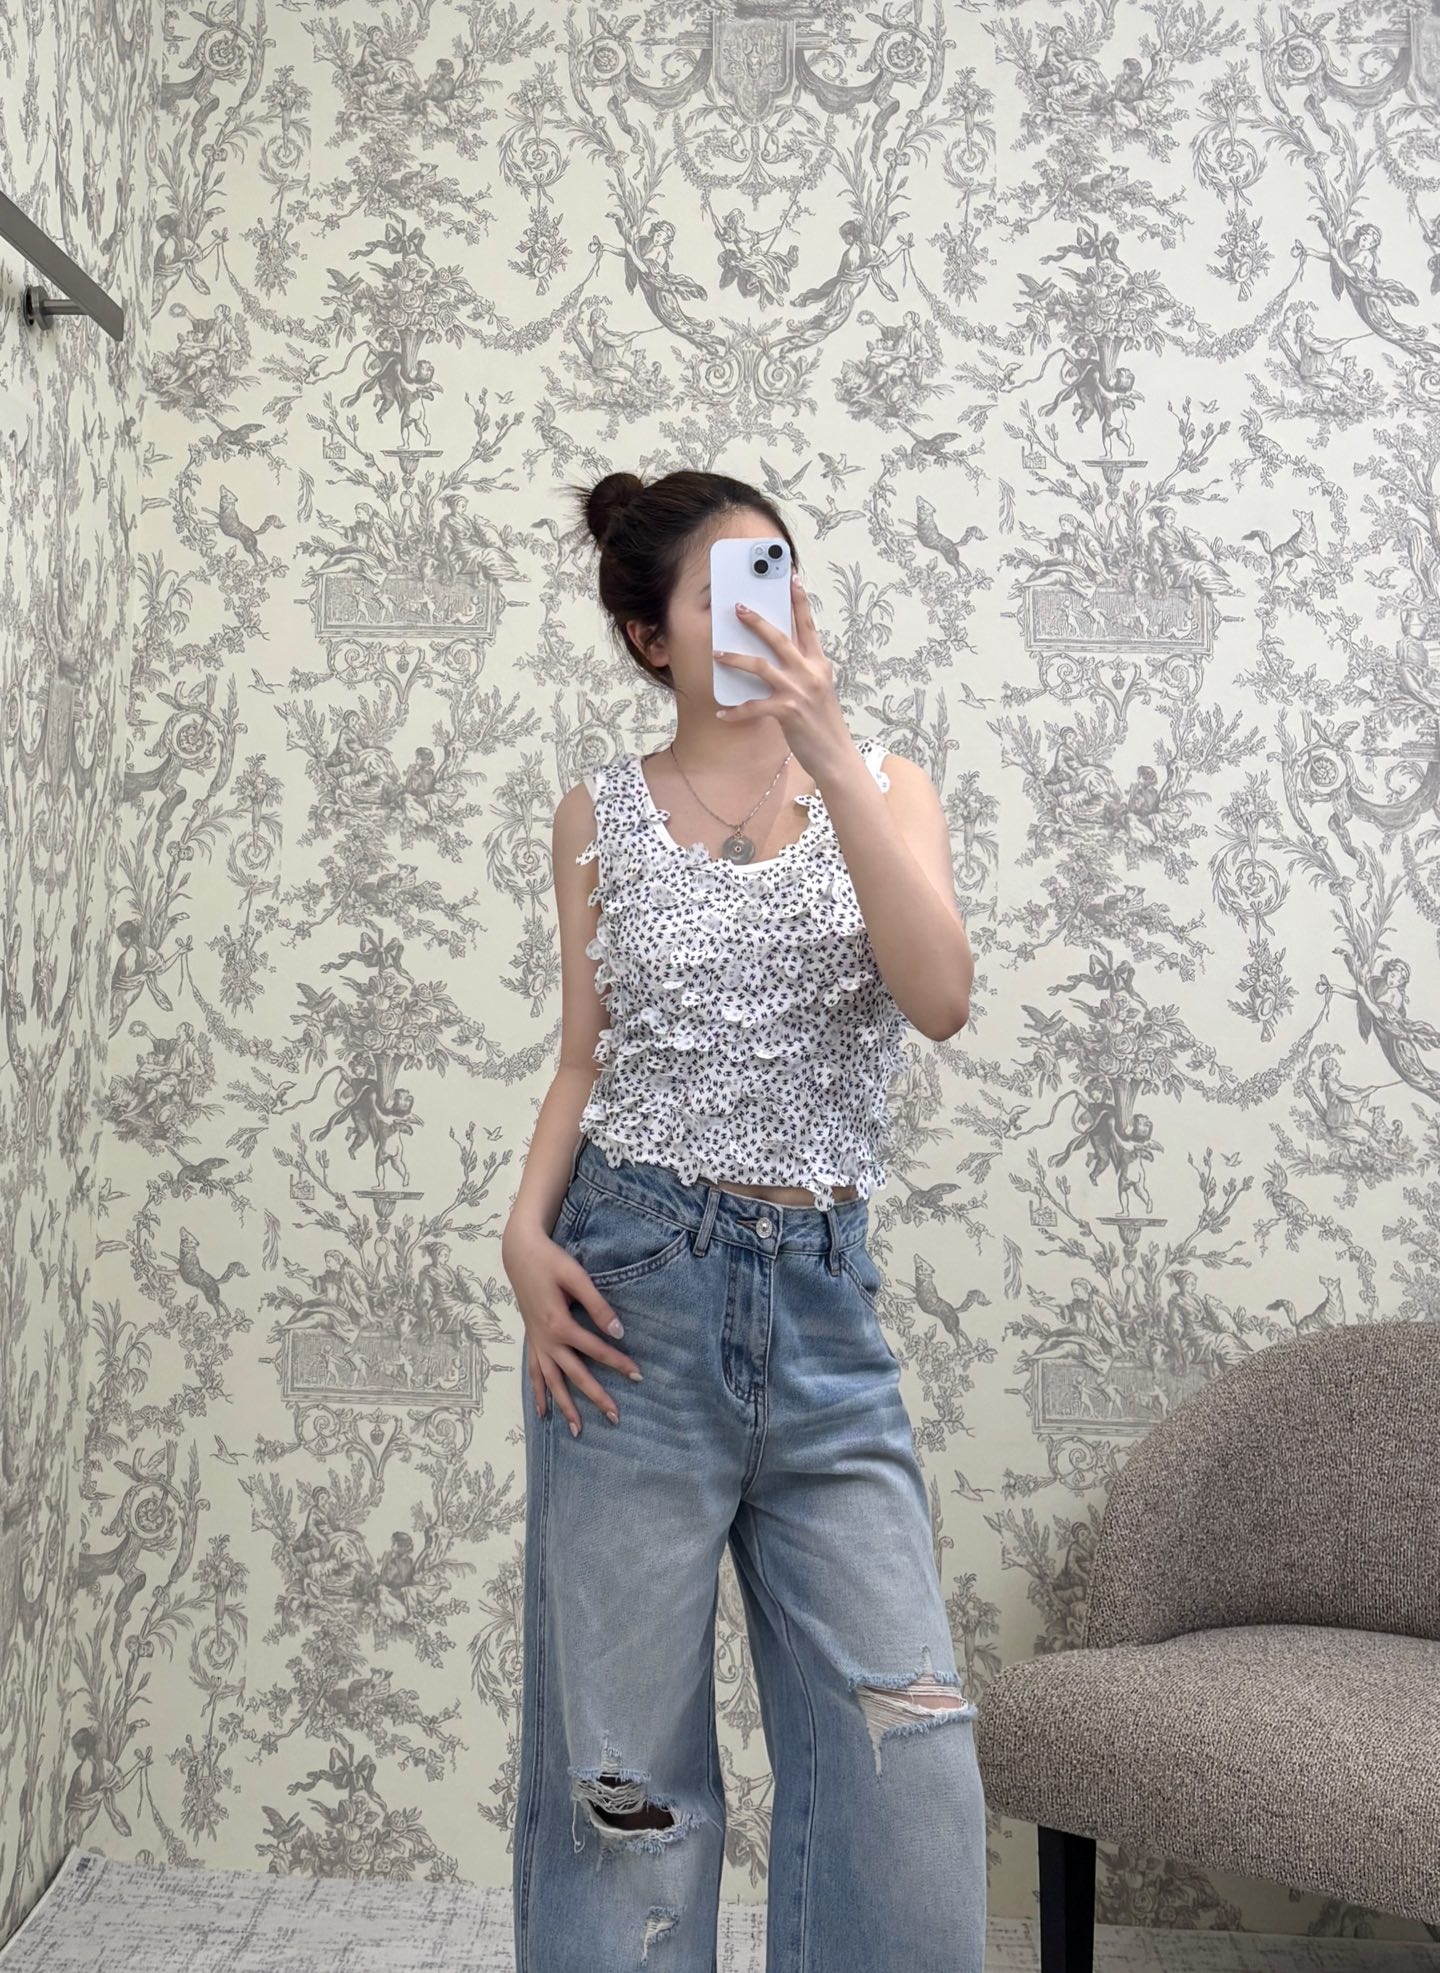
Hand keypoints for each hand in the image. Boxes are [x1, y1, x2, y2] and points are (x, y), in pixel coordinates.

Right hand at [501, 1221, 643, 1434]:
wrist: (519, 1253)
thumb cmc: (550, 1261)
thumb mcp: (576, 1277)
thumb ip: (597, 1305)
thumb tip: (618, 1332)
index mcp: (559, 1324)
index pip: (595, 1349)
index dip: (618, 1362)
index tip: (638, 1374)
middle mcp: (546, 1340)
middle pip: (574, 1374)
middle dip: (596, 1396)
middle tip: (615, 1417)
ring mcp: (536, 1343)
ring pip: (552, 1381)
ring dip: (565, 1406)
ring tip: (577, 1430)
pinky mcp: (531, 1340)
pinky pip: (535, 1373)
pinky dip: (539, 1393)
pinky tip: (543, 1412)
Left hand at [714, 571, 856, 780]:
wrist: (835, 755)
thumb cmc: (824, 723)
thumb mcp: (820, 691)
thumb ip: (804, 671)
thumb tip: (779, 657)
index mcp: (819, 664)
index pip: (808, 626)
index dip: (799, 601)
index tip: (791, 578)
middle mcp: (811, 672)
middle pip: (779, 638)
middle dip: (756, 621)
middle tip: (737, 608)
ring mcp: (799, 691)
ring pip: (761, 666)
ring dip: (736, 659)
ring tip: (717, 654)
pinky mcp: (788, 711)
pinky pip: (754, 707)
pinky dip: (736, 711)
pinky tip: (722, 713)